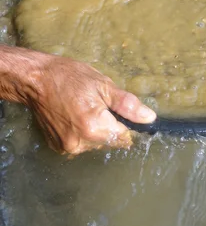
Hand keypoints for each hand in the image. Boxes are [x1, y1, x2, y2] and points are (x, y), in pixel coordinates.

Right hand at [26, 54, 155, 154]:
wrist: (36, 80)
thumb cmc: (70, 78)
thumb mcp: (103, 85)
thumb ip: (127, 105)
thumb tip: (149, 118)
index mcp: (94, 127)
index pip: (125, 137)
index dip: (127, 124)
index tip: (119, 111)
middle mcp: (81, 143)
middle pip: (110, 141)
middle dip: (110, 125)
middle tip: (98, 104)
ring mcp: (67, 147)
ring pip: (96, 143)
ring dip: (96, 130)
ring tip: (84, 108)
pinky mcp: (58, 147)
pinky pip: (81, 143)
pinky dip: (82, 132)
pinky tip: (74, 116)